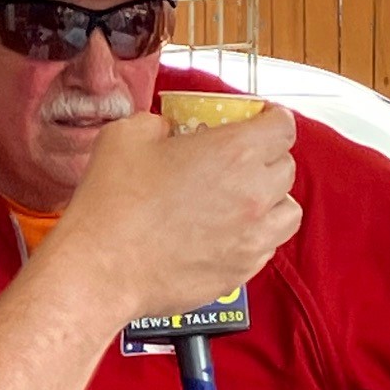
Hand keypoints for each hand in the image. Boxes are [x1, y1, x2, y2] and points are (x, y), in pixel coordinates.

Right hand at [54, 108, 301, 320]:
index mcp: (234, 152)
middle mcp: (253, 194)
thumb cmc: (113, 204)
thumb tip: (168, 131)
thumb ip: (159, 123)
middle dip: (268, 157)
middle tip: (240, 158)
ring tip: (243, 198)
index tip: (260, 119)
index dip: (272, 118)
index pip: (283, 127)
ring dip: (272, 200)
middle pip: (287, 167)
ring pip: (288, 212)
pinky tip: (227, 232)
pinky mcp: (240, 271)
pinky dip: (256, 236)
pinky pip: (267, 248)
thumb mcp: (128, 135)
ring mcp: (251, 237)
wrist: (101, 267)